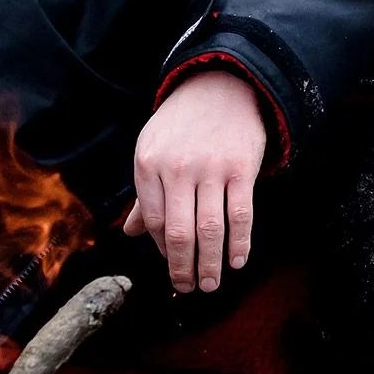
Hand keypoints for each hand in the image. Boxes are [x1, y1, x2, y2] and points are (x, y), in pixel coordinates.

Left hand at [123, 69, 266, 294]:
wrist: (221, 86)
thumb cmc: (182, 125)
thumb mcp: (152, 150)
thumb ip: (145, 194)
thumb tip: (132, 234)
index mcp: (148, 164)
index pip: (154, 221)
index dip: (163, 249)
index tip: (173, 264)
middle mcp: (177, 168)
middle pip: (179, 232)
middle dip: (183, 267)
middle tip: (190, 287)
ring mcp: (210, 168)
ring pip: (210, 228)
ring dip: (211, 263)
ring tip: (211, 284)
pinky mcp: (241, 168)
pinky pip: (240, 214)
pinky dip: (239, 243)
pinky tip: (236, 261)